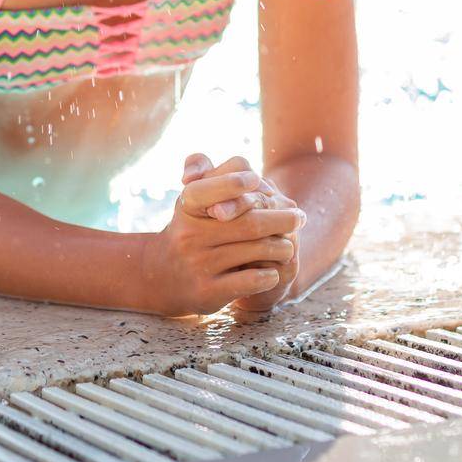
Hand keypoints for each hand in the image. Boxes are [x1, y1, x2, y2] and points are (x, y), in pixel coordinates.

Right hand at [143, 156, 303, 317]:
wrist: (162, 276)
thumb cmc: (190, 228)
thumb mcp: (191, 198)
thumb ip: (205, 169)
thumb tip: (248, 171)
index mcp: (187, 208)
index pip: (208, 189)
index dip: (234, 182)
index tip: (258, 179)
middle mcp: (189, 235)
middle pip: (248, 223)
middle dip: (281, 220)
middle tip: (299, 217)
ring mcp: (198, 265)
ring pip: (256, 251)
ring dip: (281, 248)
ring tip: (288, 246)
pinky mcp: (208, 292)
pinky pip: (251, 280)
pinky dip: (269, 274)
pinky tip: (273, 271)